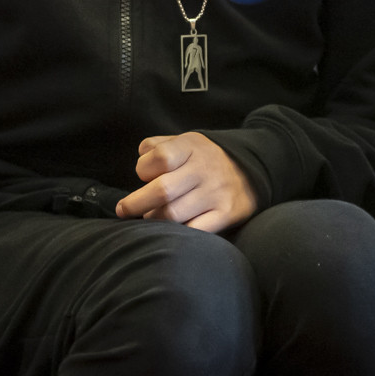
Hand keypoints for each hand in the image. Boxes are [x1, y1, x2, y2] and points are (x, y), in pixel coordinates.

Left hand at [116, 132, 258, 231]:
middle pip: (162, 191)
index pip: (160, 158)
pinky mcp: (226, 215)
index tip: (142, 176)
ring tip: (150, 218)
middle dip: (136, 204)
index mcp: (191, 147)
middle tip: (123, 210)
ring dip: (154, 220)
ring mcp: (216, 194)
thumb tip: (141, 160)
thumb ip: (157, 146)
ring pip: (174, 215)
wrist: (250, 169)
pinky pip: (194, 231)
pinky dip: (177, 234)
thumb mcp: (184, 141)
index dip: (143, 169)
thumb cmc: (204, 157)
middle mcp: (204, 170)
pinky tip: (170, 231)